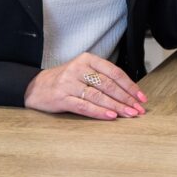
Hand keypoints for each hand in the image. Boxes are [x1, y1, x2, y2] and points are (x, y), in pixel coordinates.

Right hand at [24, 52, 146, 119]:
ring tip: (130, 114)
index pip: (114, 72)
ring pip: (98, 96)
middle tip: (139, 109)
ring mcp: (69, 83)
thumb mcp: (83, 71)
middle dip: (126, 98)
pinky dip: (99, 112)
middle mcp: (79, 69)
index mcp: (88, 60)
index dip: (130, 86)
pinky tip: (111, 116)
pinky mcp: (61, 98)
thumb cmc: (65, 80)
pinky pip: (84, 106)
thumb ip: (102, 77)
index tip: (141, 97)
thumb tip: (129, 92)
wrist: (35, 86)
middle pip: (108, 85)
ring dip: (117, 106)